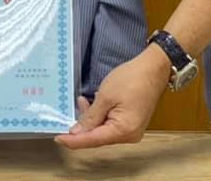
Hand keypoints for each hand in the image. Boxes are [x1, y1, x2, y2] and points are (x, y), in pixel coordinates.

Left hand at [55, 47, 169, 149]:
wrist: (153, 68)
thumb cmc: (130, 79)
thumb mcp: (106, 96)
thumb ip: (90, 117)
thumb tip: (76, 132)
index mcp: (123, 131)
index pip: (92, 140)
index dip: (73, 140)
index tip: (57, 138)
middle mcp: (128, 136)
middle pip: (98, 136)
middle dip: (83, 125)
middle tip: (72, 108)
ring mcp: (131, 130)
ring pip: (103, 130)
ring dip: (91, 117)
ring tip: (83, 100)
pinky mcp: (132, 122)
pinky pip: (111, 124)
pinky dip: (101, 115)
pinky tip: (94, 102)